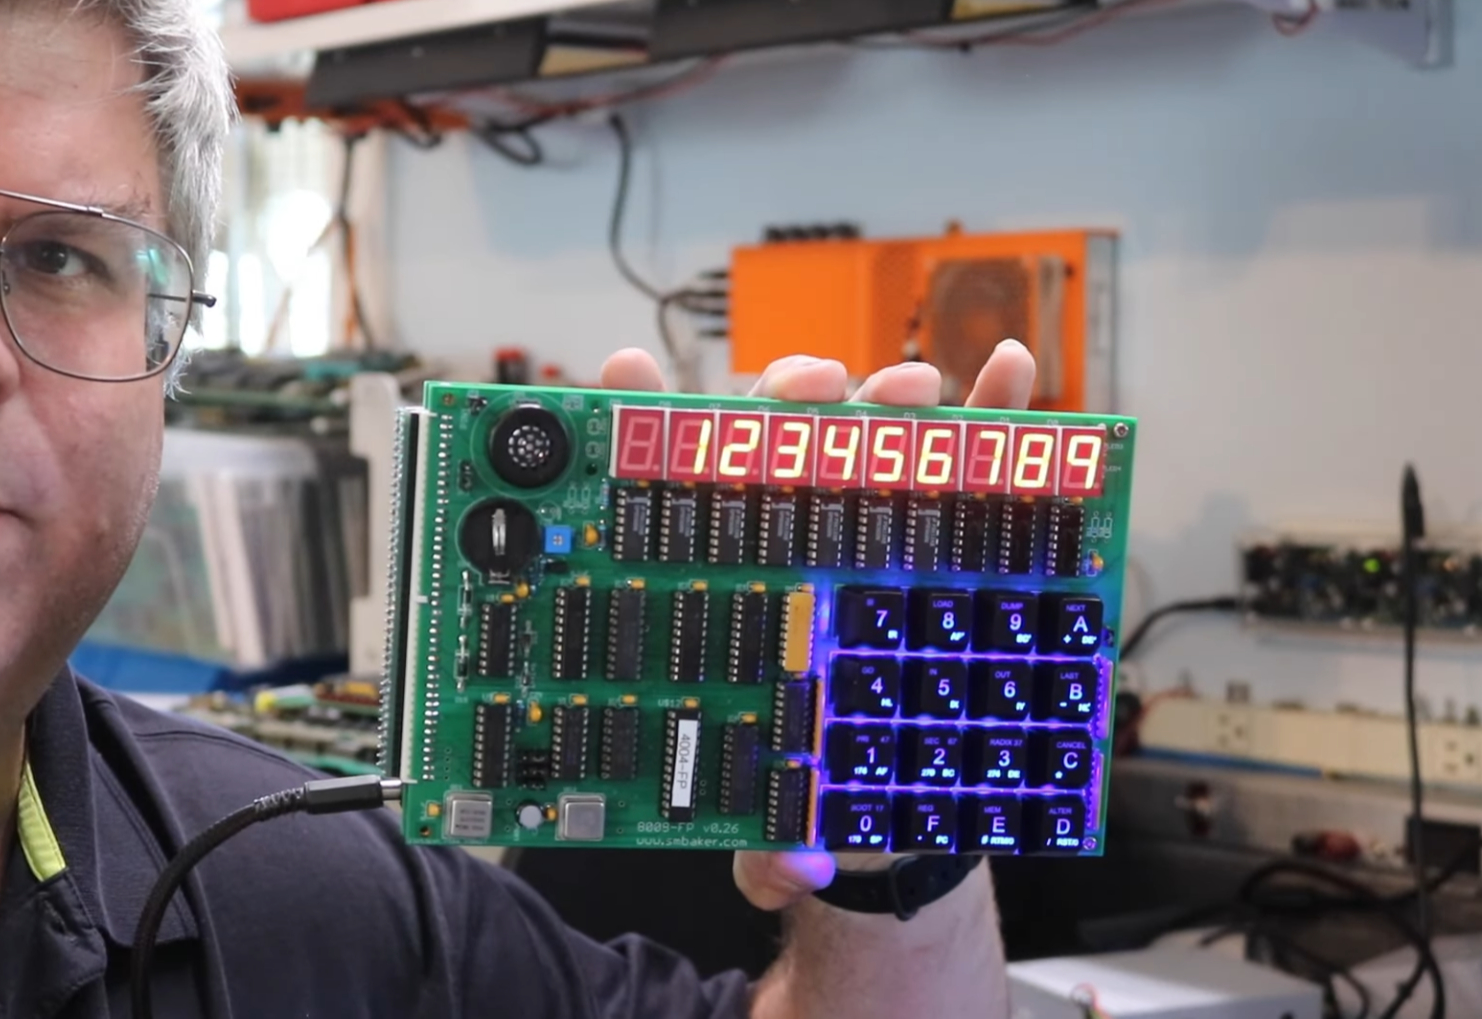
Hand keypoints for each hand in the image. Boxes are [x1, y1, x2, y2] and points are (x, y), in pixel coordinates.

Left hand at [597, 341, 1037, 910]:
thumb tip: (791, 867)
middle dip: (790, 401)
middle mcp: (795, 546)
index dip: (642, 428)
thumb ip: (773, 853)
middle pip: (779, 444)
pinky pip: (978, 468)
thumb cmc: (806, 791)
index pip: (672, 498)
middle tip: (813, 392)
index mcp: (727, 590)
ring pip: (872, 439)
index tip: (626, 377)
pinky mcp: (950, 545)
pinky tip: (1012, 368)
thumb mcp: (773, 825)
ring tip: (913, 385)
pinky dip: (1000, 409)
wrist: (886, 817)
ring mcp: (873, 535)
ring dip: (889, 396)